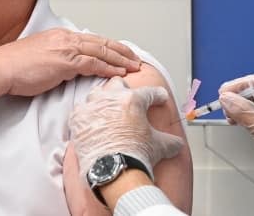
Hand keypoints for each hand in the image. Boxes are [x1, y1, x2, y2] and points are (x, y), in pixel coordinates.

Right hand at [0, 28, 140, 96]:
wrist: (1, 69)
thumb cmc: (14, 67)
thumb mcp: (39, 57)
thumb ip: (55, 60)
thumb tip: (66, 69)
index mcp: (59, 36)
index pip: (91, 39)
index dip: (109, 46)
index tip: (120, 53)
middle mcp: (64, 38)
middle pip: (101, 42)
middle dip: (121, 51)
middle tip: (135, 58)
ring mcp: (65, 49)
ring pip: (101, 51)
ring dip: (120, 60)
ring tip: (134, 67)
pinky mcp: (65, 62)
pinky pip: (93, 64)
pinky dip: (109, 68)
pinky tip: (119, 73)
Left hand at [68, 77, 183, 178]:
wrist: (112, 170)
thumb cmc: (134, 156)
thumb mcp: (160, 146)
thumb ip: (170, 141)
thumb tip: (176, 144)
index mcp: (132, 100)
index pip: (149, 92)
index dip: (157, 96)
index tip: (159, 97)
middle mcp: (110, 98)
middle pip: (117, 83)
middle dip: (124, 89)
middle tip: (128, 99)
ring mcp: (92, 106)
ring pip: (97, 93)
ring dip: (103, 99)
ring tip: (108, 108)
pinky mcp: (77, 118)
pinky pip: (81, 109)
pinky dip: (87, 114)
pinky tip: (92, 120)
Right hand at [219, 74, 253, 182]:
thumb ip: (243, 110)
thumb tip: (226, 98)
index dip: (235, 87)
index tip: (222, 95)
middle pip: (251, 89)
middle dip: (235, 98)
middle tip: (225, 107)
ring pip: (249, 99)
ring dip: (236, 107)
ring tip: (230, 116)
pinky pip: (250, 109)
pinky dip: (240, 113)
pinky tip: (235, 119)